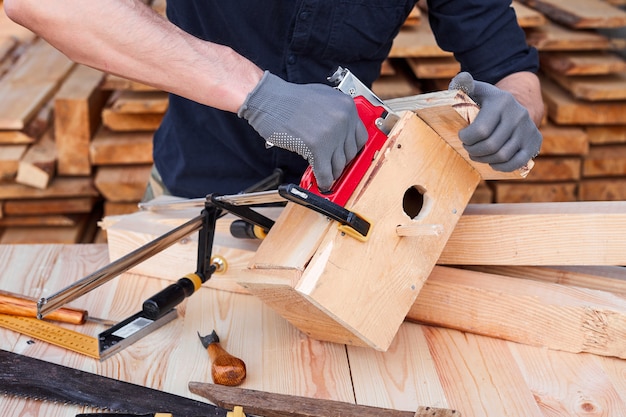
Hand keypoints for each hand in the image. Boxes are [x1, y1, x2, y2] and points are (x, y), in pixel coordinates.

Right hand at [238, 71, 367, 189]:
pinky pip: (325, 172)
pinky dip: (324, 181)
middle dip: (341, 162)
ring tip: (326, 174)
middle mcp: (342, 119)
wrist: (268, 99)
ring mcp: (331, 133)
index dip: (352, 150)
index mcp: (346, 106)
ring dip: (332, 173)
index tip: (346, 155)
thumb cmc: (289, 98)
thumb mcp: (323, 98)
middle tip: (333, 166)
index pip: (361, 137)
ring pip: (339, 165)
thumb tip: (343, 135)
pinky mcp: (317, 147)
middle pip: (351, 153)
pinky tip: (321, 183)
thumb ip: (337, 115)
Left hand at [448, 72, 541, 171]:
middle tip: (468, 147)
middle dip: (473, 150)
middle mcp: (518, 114)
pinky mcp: (535, 142)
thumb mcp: (476, 89)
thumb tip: (460, 80)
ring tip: (477, 154)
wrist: (517, 104)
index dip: (467, 139)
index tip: (462, 136)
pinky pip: (517, 163)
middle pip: (491, 146)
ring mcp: (528, 129)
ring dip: (484, 159)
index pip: (480, 130)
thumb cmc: (488, 101)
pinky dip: (502, 167)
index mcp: (502, 101)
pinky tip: (492, 162)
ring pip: (502, 156)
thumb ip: (463, 84)